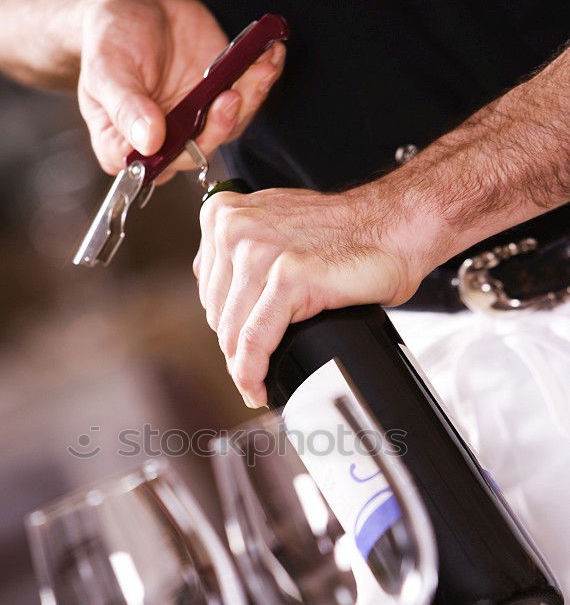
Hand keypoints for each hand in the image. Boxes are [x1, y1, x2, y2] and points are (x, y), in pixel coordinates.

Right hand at [78, 0, 284, 177]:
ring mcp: (197, 124)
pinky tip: (270, 57)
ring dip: (249, 98)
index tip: (193, 129)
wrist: (137, 8)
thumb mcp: (107, 69)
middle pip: (199, 150)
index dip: (177, 155)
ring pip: (229, 127)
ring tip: (260, 67)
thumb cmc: (110, 41)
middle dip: (220, 124)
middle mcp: (166, 143)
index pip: (155, 167)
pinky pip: (246, 99)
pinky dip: (261, 78)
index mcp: (128, 147)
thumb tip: (149, 142)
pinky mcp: (221, 100)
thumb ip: (126, 107)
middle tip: (232, 94)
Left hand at [194, 182, 438, 406]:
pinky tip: (259, 387)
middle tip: (257, 371)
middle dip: (236, 350)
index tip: (242, 351)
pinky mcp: (287, 276)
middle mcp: (235, 228)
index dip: (226, 329)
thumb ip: (241, 253)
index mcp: (224, 217)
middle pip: (218, 315)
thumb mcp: (276, 229)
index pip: (208, 294)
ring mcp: (260, 251)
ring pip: (234, 332)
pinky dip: (253, 372)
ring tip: (257, 386)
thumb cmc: (344, 236)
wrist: (395, 228)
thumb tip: (217, 294)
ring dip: (243, 369)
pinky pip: (257, 340)